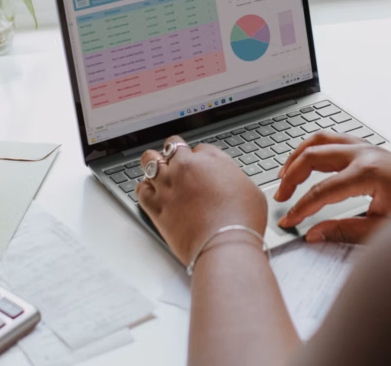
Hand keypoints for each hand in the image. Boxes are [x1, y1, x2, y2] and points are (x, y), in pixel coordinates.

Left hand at [136, 136, 268, 264]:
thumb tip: (228, 179)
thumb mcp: (250, 189)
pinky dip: (144, 189)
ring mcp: (168, 185)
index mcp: (211, 159)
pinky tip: (149, 192)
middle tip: (177, 162)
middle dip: (174, 152)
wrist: (225, 246)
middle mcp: (186, 167)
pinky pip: (140, 189)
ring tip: (157, 170)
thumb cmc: (242, 221)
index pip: (200, 148)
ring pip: (149, 160)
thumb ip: (233, 177)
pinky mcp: (155, 206)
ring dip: (153, 163)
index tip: (201, 167)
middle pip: (172, 145)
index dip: (200, 158)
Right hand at [274, 132, 390, 243]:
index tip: (287, 221)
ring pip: (321, 140)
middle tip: (280, 198)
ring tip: (284, 175)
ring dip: (299, 155)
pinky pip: (334, 139)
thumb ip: (344, 231)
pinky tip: (307, 161)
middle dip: (292, 177)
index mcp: (368, 173)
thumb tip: (313, 234)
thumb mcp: (382, 229)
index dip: (301, 207)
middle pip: (314, 156)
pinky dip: (315, 148)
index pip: (322, 190)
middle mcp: (366, 153)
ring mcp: (368, 147)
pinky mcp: (370, 148)